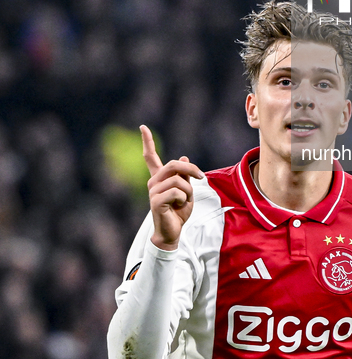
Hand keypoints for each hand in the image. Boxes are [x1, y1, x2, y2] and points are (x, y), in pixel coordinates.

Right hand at [140, 125, 203, 250]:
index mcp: (159, 178)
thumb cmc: (178, 212)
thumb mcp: (187, 191)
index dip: (147, 141)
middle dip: (191, 169)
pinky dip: (184, 199)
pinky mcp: (155, 201)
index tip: (142, 126)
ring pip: (178, 180)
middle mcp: (153, 182)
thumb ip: (185, 176)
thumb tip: (185, 157)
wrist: (172, 232)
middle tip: (201, 177)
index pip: (150, 156)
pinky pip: (177, 192)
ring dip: (188, 191)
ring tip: (183, 201)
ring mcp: (153, 191)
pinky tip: (178, 207)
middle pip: (174, 164)